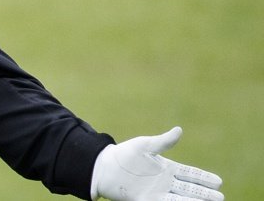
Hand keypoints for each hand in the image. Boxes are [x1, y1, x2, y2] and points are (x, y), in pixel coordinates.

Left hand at [91, 127, 222, 200]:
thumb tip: (179, 130)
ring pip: (182, 198)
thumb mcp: (145, 145)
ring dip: (195, 200)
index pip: (190, 174)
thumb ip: (163, 141)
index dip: (204, 178)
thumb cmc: (124, 154)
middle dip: (204, 193)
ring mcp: (157, 192)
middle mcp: (165, 182)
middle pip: (190, 188)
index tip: (218, 182)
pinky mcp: (147, 200)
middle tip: (220, 197)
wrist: (104, 167)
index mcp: (166, 168)